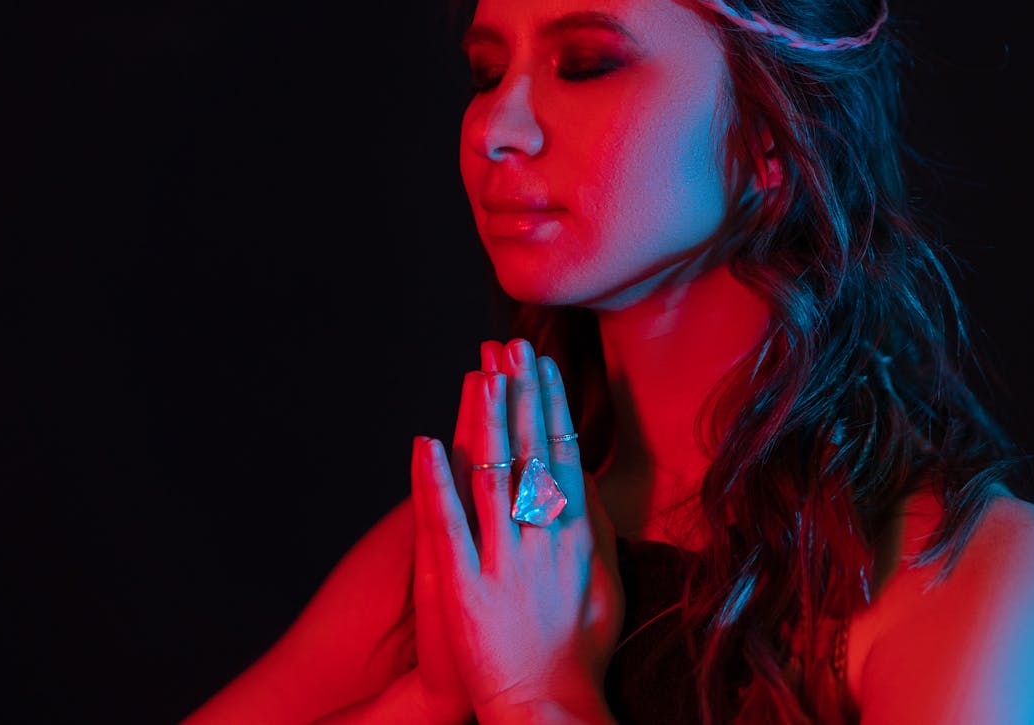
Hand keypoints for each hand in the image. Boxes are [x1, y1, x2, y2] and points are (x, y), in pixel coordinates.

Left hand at [412, 338, 623, 719]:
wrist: (548, 708)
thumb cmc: (580, 652)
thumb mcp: (607, 586)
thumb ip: (597, 530)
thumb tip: (584, 477)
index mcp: (578, 537)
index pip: (562, 455)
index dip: (550, 406)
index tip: (542, 365)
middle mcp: (544, 541)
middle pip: (530, 453)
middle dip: (521, 395)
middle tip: (512, 345)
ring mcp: (503, 562)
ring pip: (493, 477)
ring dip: (486, 421)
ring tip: (480, 374)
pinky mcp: (465, 587)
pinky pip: (448, 525)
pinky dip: (436, 482)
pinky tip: (426, 441)